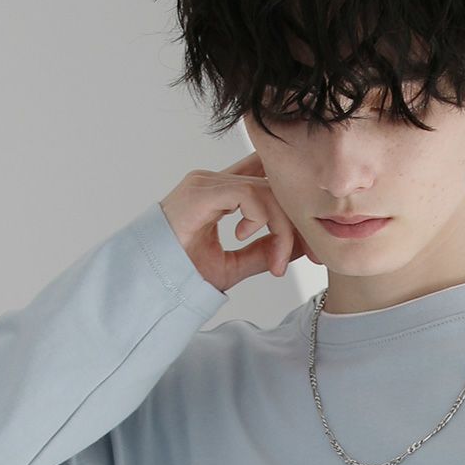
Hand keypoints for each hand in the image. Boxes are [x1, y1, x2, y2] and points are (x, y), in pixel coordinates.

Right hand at [158, 155, 320, 293]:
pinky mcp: (202, 191)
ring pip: (266, 190)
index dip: (294, 206)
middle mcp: (214, 182)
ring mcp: (207, 183)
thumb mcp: (233, 265)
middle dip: (299, 220)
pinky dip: (265, 222)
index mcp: (220, 194)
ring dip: (283, 229)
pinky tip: (258, 248)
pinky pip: (250, 195)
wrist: (149, 283)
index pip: (266, 180)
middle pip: (273, 183)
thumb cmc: (180, 274)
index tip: (312, 245)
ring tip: (278, 266)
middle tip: (315, 255)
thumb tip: (296, 246)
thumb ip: (262, 252)